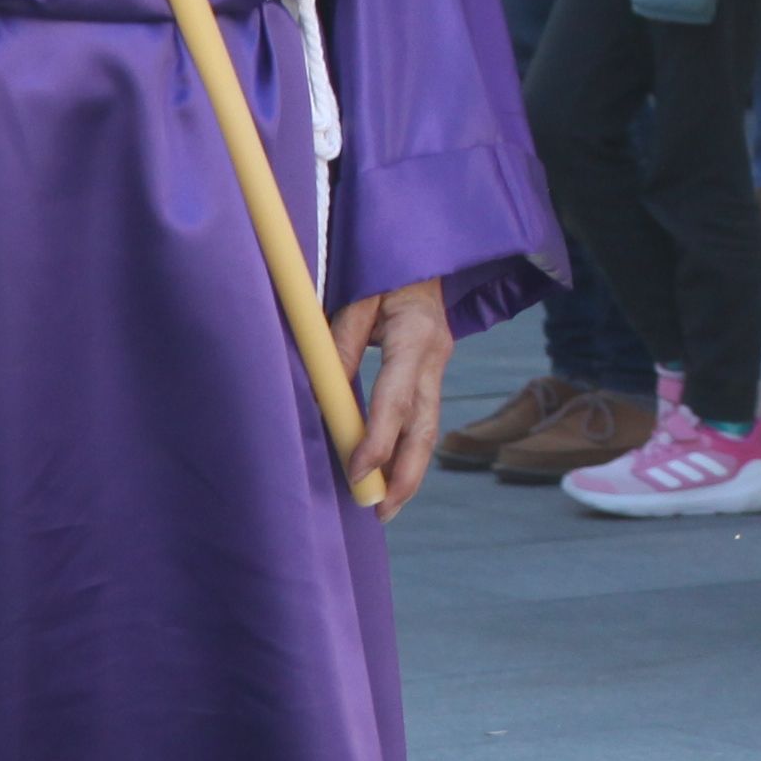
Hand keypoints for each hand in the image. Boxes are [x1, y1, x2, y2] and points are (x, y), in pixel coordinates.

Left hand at [329, 278, 453, 515]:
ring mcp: (439, 365)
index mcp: (417, 336)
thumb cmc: (385, 269)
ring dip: (410, 469)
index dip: (378, 440)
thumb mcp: (357, 297)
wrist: (426, 249)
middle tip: (383, 511)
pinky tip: (392, 471)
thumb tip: (320, 395)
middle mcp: (436, 356)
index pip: (396, 399)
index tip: (357, 473)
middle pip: (426, 426)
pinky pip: (423, 416)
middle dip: (408, 474)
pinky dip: (408, 447)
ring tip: (387, 505)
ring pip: (429, 427)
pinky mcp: (432, 370)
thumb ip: (339, 344)